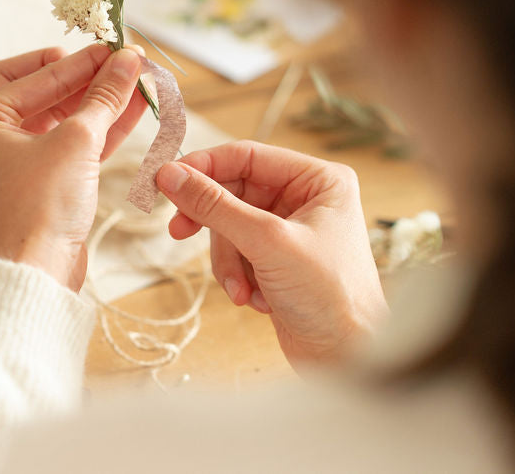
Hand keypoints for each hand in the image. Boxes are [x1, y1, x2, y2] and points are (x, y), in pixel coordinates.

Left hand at [0, 44, 146, 290]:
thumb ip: (103, 97)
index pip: (35, 74)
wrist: (34, 276)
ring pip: (62, 120)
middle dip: (86, 79)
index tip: (116, 48)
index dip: (79, 60)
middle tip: (122, 63)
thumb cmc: (40, 207)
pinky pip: (70, 146)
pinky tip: (133, 112)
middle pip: (44, 91)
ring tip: (138, 83)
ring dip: (99, 103)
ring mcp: (15, 162)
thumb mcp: (76, 142)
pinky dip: (99, 131)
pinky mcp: (40, 185)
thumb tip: (127, 60)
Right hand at [156, 141, 388, 365]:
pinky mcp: (276, 260)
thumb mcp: (267, 243)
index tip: (165, 180)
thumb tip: (170, 175)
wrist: (348, 359)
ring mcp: (289, 231)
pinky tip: (255, 300)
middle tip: (179, 231)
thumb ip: (215, 206)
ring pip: (229, 228)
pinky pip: (236, 254)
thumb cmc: (330, 296)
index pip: (246, 156)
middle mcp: (305, 199)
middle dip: (214, 225)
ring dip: (228, 261)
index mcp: (318, 180)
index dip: (203, 167)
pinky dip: (237, 277)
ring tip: (241, 289)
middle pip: (232, 193)